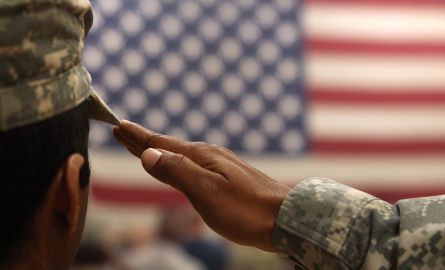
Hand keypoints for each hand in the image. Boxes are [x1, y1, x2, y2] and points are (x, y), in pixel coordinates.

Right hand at [113, 121, 290, 250]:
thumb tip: (149, 153)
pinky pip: (192, 164)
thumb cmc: (245, 209)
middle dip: (143, 140)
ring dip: (159, 149)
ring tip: (143, 146)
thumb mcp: (206, 191)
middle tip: (122, 130)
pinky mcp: (227, 177)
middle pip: (168, 146)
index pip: (161, 144)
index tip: (118, 125)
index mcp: (201, 157)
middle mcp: (208, 156)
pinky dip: (176, 161)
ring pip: (180, 154)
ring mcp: (219, 165)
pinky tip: (180, 165)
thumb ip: (177, 172)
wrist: (284, 218)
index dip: (138, 137)